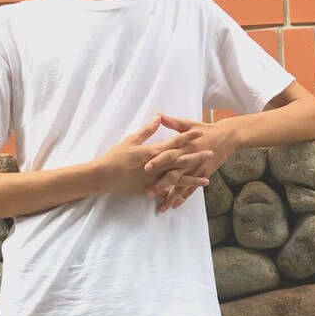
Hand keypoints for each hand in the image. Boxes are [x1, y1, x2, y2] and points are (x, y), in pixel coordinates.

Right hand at [96, 115, 215, 201]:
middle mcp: (156, 166)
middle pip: (181, 161)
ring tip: (207, 181)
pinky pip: (166, 193)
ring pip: (177, 180)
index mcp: (152, 152)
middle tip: (211, 153)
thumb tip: (159, 118)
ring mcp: (153, 179)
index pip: (174, 142)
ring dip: (193, 180)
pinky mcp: (148, 189)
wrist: (103, 176)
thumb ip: (147, 131)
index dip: (188, 136)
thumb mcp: (131, 140)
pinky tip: (187, 197)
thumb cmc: (115, 156)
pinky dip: (176, 195)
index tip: (200, 132)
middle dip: (197, 157)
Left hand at [144, 113, 236, 212]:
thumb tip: (158, 115)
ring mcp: (197, 168)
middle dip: (161, 184)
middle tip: (149, 193)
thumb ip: (172, 122)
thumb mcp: (188, 124)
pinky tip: (175, 205)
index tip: (146, 168)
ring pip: (182, 185)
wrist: (226, 136)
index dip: (157, 160)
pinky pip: (193, 188)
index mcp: (184, 145)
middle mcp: (190, 159)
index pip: (168, 154)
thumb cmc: (204, 129)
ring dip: (171, 196)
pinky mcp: (203, 174)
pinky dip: (184, 197)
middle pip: (173, 173)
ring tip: (161, 207)